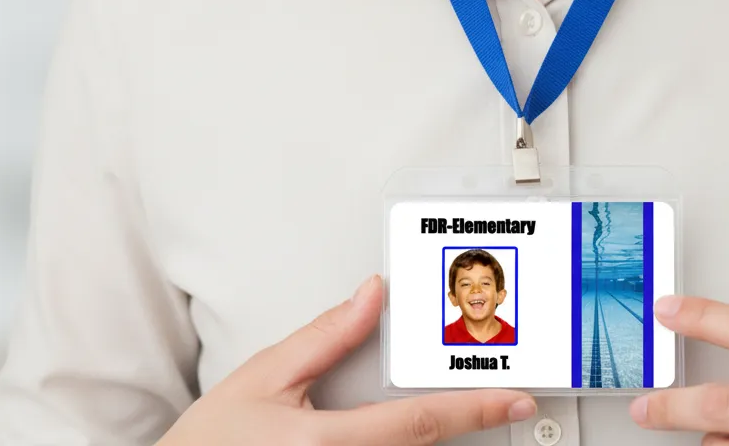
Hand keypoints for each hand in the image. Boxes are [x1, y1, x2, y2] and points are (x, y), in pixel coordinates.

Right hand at [158, 275, 537, 444]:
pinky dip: (397, 445)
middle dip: (463, 424)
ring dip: (426, 437)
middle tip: (502, 402)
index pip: (417, 423)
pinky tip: (405, 431)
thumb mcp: (264, 376)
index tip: (517, 400)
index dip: (474, 410)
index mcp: (323, 444)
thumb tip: (371, 297)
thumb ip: (325, 337)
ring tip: (454, 411)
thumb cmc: (210, 441)